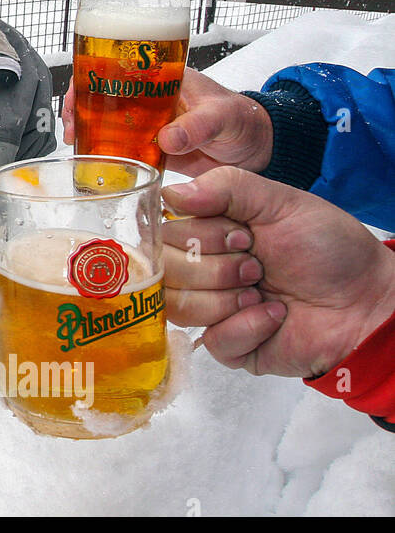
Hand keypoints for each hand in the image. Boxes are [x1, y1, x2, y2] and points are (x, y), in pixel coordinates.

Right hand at [62, 66, 273, 176]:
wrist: (259, 150)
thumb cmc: (244, 121)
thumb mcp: (223, 117)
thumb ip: (198, 126)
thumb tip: (167, 138)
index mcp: (163, 78)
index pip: (117, 66)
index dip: (90, 77)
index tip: (76, 96)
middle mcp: (151, 99)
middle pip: (104, 96)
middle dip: (79, 107)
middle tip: (70, 128)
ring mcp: (150, 125)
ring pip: (108, 123)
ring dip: (89, 133)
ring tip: (77, 148)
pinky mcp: (153, 150)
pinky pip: (122, 150)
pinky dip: (107, 157)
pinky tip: (97, 166)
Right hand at [160, 166, 394, 377]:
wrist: (368, 299)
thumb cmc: (329, 247)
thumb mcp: (279, 202)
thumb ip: (225, 187)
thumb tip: (171, 193)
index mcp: (207, 234)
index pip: (163, 236)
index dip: (198, 236)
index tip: (243, 234)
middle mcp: (201, 271)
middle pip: (166, 272)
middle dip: (218, 267)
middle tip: (258, 265)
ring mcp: (211, 310)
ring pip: (180, 307)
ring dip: (229, 297)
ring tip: (264, 291)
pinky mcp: (229, 346)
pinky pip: (213, 339)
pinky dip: (250, 325)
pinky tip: (275, 316)